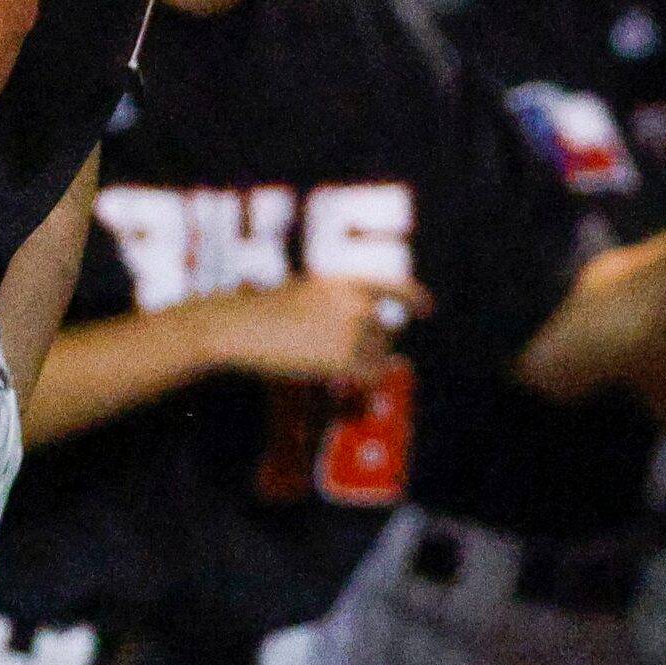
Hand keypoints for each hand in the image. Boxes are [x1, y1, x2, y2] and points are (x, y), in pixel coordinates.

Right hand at [196, 277, 431, 388]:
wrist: (239, 328)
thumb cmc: (259, 313)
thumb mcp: (300, 294)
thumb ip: (335, 305)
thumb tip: (361, 327)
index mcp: (344, 282)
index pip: (394, 286)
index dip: (414, 298)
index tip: (426, 308)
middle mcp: (357, 303)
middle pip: (383, 332)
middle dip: (366, 346)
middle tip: (332, 356)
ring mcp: (355, 331)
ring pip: (376, 355)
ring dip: (357, 364)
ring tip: (319, 362)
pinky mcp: (348, 358)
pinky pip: (370, 376)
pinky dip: (359, 382)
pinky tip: (335, 380)